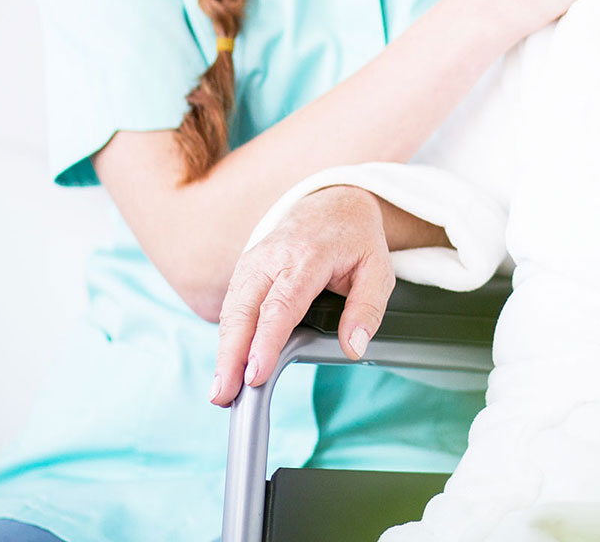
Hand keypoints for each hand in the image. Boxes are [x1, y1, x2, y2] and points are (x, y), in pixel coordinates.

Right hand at [209, 185, 394, 406]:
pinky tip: (226, 368)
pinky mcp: (245, 270)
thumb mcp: (378, 269)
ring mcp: (254, 262)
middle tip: (224, 395)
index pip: (281, 305)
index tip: (255, 374)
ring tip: (221, 392)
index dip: (266, 342)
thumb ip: (368, 308)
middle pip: (244, 310)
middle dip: (230, 355)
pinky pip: (231, 307)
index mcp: (308, 256)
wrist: (333, 203)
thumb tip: (354, 346)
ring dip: (223, 352)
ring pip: (231, 311)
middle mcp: (273, 258)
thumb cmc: (356, 240)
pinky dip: (226, 339)